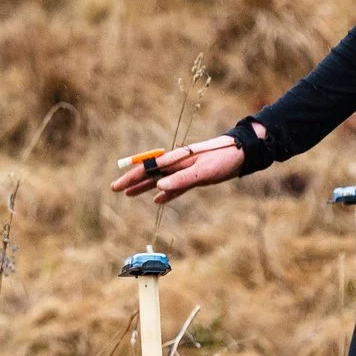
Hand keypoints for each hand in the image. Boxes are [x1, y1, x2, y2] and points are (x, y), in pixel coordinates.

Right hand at [110, 135, 245, 205]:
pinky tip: (157, 200)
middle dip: (132, 181)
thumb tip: (158, 187)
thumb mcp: (203, 171)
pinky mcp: (194, 178)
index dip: (131, 177)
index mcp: (175, 159)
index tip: (118, 185)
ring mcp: (184, 171)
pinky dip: (164, 194)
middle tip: (114, 188)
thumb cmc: (222, 159)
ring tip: (129, 194)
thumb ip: (181, 179)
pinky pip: (174, 188)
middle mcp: (176, 164)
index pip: (147, 168)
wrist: (241, 155)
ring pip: (159, 181)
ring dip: (144, 187)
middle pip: (149, 173)